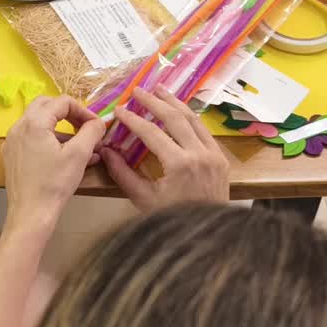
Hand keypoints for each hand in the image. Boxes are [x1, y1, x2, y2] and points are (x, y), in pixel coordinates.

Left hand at [1, 95, 106, 234]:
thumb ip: (91, 131)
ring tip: (82, 146)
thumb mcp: (79, 155)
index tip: (96, 126)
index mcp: (34, 122)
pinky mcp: (11, 155)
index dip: (83, 110)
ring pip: (39, 123)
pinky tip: (65, 157)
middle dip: (69, 114)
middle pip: (46, 106)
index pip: (62, 102)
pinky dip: (49, 140)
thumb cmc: (55, 183)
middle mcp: (18, 126)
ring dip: (61, 129)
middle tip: (85, 128)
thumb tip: (99, 122)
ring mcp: (12, 141)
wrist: (31, 213)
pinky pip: (31, 138)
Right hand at [101, 88, 229, 213]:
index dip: (133, 119)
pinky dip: (189, 117)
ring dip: (174, 102)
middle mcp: (199, 154)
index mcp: (179, 165)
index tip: (119, 110)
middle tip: (137, 90)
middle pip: (174, 118)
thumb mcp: (143, 199)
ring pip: (193, 119)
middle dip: (154, 102)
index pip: (152, 133)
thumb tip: (106, 150)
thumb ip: (123, 173)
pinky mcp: (220, 158)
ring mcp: (213, 154)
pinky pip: (203, 130)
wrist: (207, 237)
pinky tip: (179, 110)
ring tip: (159, 89)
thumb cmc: (172, 221)